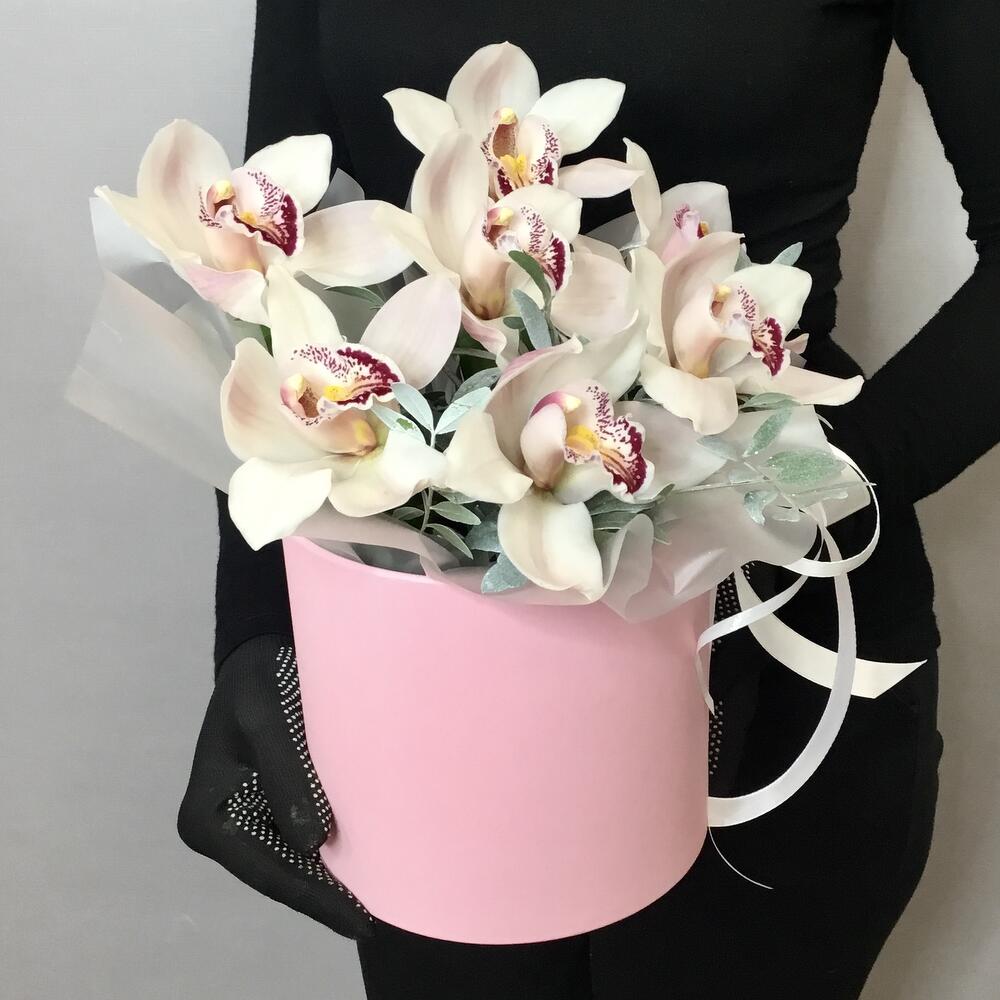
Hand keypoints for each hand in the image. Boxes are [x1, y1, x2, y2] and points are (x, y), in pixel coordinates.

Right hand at [177, 634, 373, 938]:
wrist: (256, 658)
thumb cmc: (257, 683)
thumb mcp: (266, 718)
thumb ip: (285, 775)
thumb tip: (310, 843)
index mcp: (207, 818)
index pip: (268, 870)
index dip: (314, 897)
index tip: (357, 919)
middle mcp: (219, 829)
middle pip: (279, 875)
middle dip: (324, 898)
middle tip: (373, 922)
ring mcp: (240, 822)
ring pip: (289, 863)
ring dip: (327, 882)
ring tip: (374, 903)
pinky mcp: (263, 808)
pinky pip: (295, 841)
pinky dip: (325, 856)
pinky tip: (359, 867)